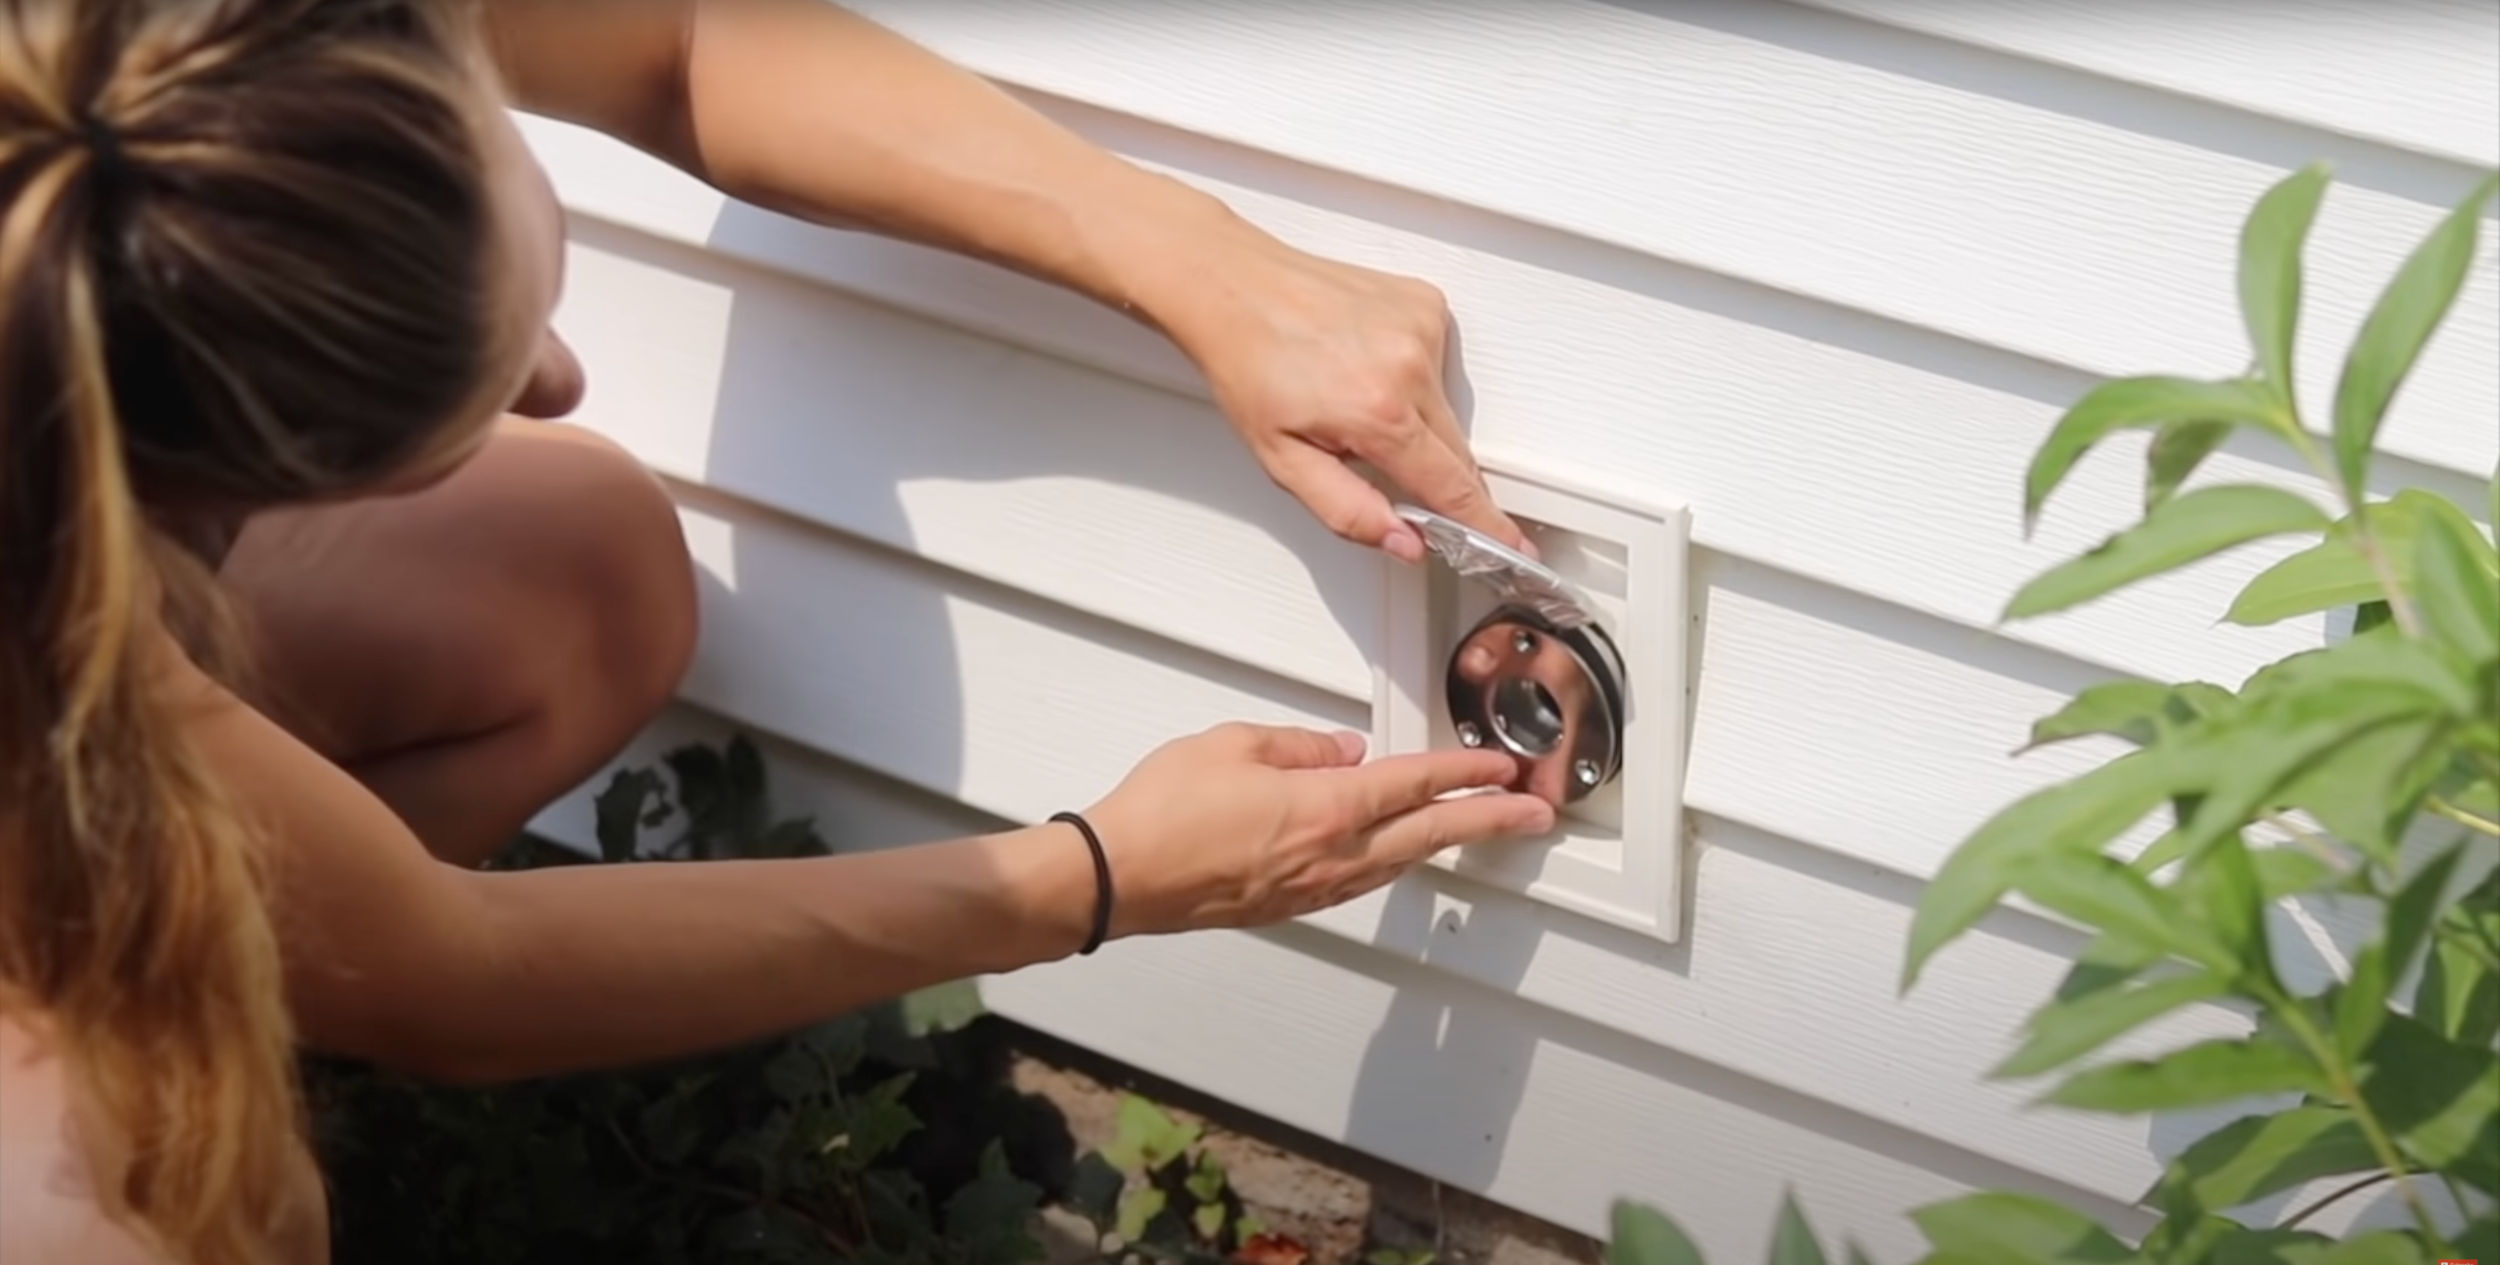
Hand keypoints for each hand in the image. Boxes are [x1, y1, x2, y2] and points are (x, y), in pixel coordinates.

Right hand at [1078, 723, 1555, 936]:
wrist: (1117, 879)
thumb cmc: (1162, 813)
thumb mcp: (1232, 745)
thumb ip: (1298, 746)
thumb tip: (1340, 749)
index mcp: (1325, 809)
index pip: (1415, 785)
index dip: (1465, 772)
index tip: (1502, 767)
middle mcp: (1331, 856)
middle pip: (1429, 835)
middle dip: (1490, 821)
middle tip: (1533, 813)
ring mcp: (1313, 888)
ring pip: (1400, 863)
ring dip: (1445, 843)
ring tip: (1478, 828)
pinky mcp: (1289, 905)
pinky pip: (1362, 880)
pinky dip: (1397, 862)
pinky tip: (1400, 852)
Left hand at [1163, 231, 1534, 563]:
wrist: (1233, 288)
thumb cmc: (1248, 365)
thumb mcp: (1282, 461)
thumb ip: (1348, 510)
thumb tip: (1405, 542)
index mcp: (1378, 413)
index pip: (1451, 487)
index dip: (1485, 525)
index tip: (1514, 547)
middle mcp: (1411, 366)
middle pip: (1456, 452)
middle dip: (1432, 475)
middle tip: (1380, 462)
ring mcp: (1423, 328)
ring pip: (1445, 409)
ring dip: (1413, 420)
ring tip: (1351, 396)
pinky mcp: (1424, 303)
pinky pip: (1436, 363)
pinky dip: (1410, 376)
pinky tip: (1365, 362)